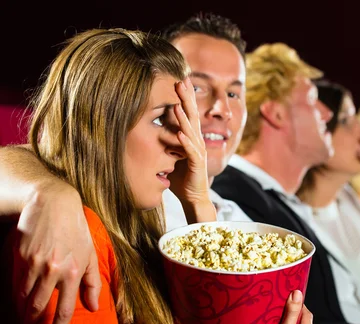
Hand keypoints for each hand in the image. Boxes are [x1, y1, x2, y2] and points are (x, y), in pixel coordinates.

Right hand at [17, 182, 100, 323]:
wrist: (54, 205)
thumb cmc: (76, 231)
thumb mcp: (91, 254)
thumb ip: (93, 283)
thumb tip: (93, 308)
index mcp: (75, 272)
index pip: (65, 310)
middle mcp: (54, 270)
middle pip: (40, 307)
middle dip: (36, 323)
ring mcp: (35, 263)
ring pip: (25, 297)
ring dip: (25, 309)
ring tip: (28, 315)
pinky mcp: (21, 256)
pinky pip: (17, 282)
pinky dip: (19, 292)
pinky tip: (22, 296)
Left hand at [169, 77, 215, 221]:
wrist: (194, 197)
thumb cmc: (181, 177)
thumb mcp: (170, 153)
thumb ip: (165, 139)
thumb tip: (152, 126)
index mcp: (190, 137)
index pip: (187, 113)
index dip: (184, 97)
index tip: (179, 80)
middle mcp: (196, 142)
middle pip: (192, 116)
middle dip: (187, 98)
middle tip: (183, 80)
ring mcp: (198, 152)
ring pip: (192, 131)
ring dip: (184, 118)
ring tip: (178, 104)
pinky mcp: (197, 165)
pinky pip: (191, 151)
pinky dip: (186, 142)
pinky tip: (180, 133)